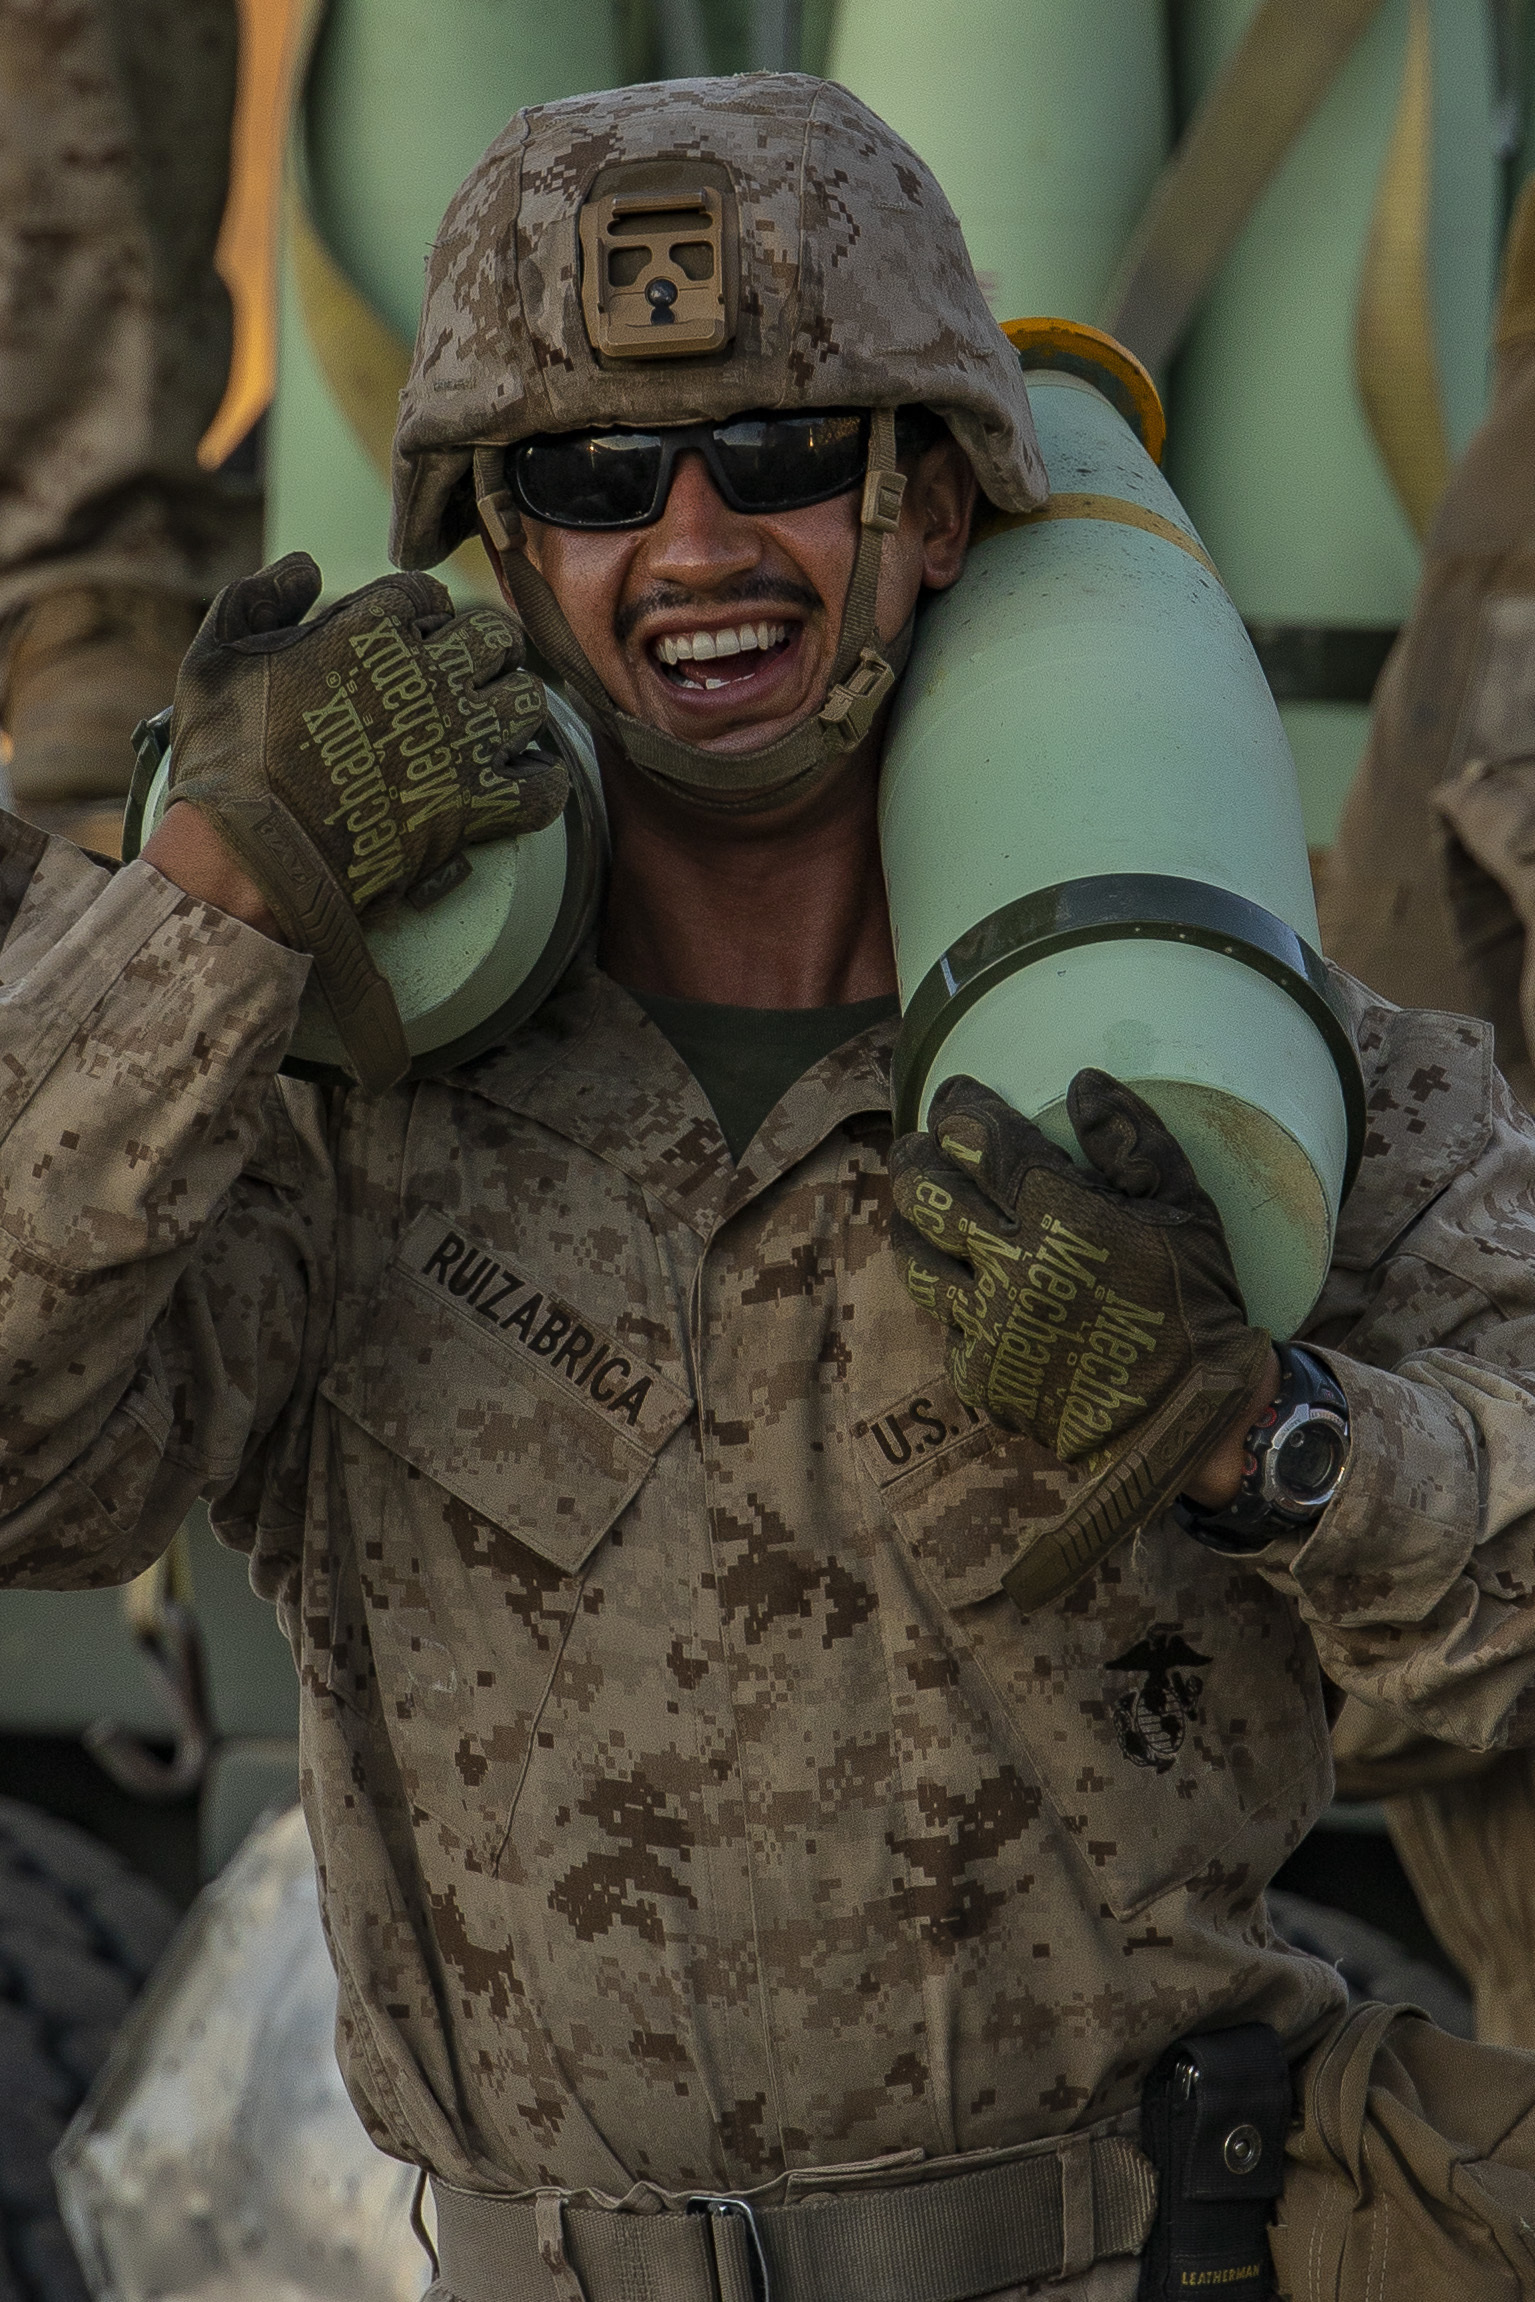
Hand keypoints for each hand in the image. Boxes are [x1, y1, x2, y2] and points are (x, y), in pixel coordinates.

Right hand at [167, 553, 567, 1092]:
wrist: (251, 855)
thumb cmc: (225, 758)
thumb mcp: (214, 656)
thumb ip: (258, 597)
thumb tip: (306, 567)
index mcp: (370, 629)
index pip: (424, 594)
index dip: (418, 613)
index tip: (408, 639)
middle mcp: (427, 676)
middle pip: (497, 636)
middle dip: (486, 650)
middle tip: (465, 676)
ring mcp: (458, 741)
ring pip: (529, 702)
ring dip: (514, 712)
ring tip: (489, 729)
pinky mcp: (474, 806)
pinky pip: (545, 785)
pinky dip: (541, 784)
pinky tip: (519, 784)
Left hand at [889, 1071, 1271, 1609]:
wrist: (1188, 1420)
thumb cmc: (1193, 1305)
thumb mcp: (1186, 1209)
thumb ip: (1134, 1140)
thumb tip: (1084, 1082)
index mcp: (1063, 1216)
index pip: (981, 1140)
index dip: (958, 1108)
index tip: (952, 1096)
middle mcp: (1012, 1266)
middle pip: (927, 1190)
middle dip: (914, 1155)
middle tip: (916, 1143)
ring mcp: (988, 1324)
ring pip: (914, 1256)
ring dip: (907, 1220)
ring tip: (914, 1204)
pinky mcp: (979, 1373)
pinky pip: (940, 1321)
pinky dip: (943, 1293)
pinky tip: (953, 1279)